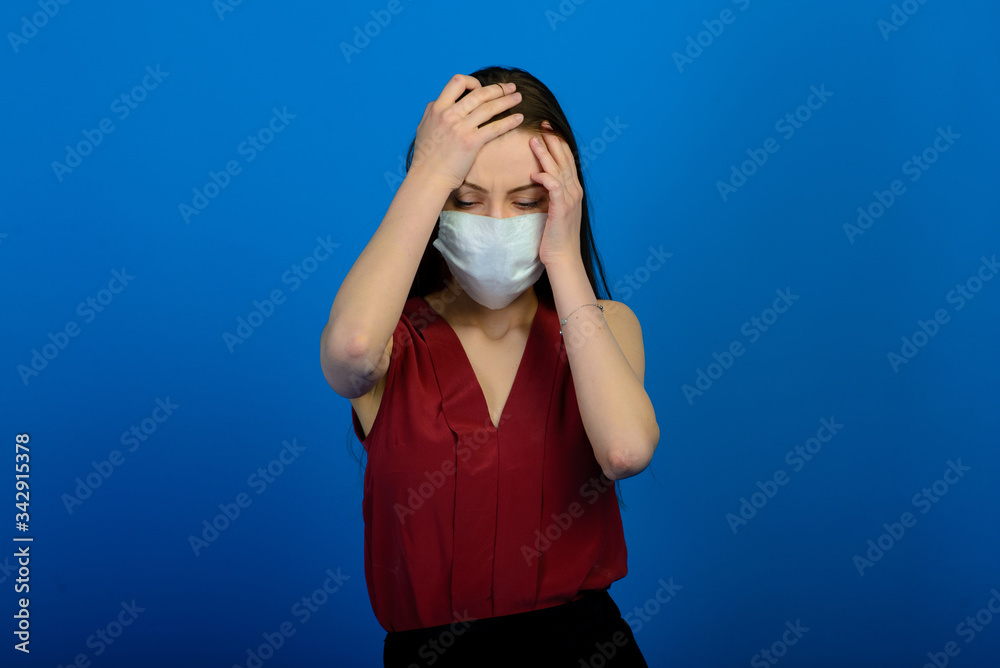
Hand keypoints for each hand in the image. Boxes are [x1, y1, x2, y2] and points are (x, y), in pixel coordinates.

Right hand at [408, 74, 524, 190]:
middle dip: (498, 88)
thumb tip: (440, 104)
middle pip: (478, 93)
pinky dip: (509, 121)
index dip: (472, 82)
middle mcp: (449, 114)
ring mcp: (460, 128)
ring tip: (518, 98)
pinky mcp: (471, 142)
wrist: (427, 178)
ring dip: (507, 100)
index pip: (457, 82)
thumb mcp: (424, 127)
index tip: (481, 88)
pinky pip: (495, 128)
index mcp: (437, 108)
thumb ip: (433, 113)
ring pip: (489, 107)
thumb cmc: (426, 157)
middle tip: (511, 87)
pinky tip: (519, 118)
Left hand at [529, 121, 583, 267]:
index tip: (548, 129)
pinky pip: (554, 188)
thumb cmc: (556, 236)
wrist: (563, 257)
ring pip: (558, 170)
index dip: (558, 144)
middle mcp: (574, 192)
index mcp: (573, 190)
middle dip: (553, 141)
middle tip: (543, 125)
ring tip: (534, 140)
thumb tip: (542, 179)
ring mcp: (569, 200)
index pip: (567, 161)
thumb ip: (553, 194)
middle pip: (564, 160)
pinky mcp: (561, 209)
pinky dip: (546, 178)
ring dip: (546, 154)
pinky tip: (535, 172)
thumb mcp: (555, 210)